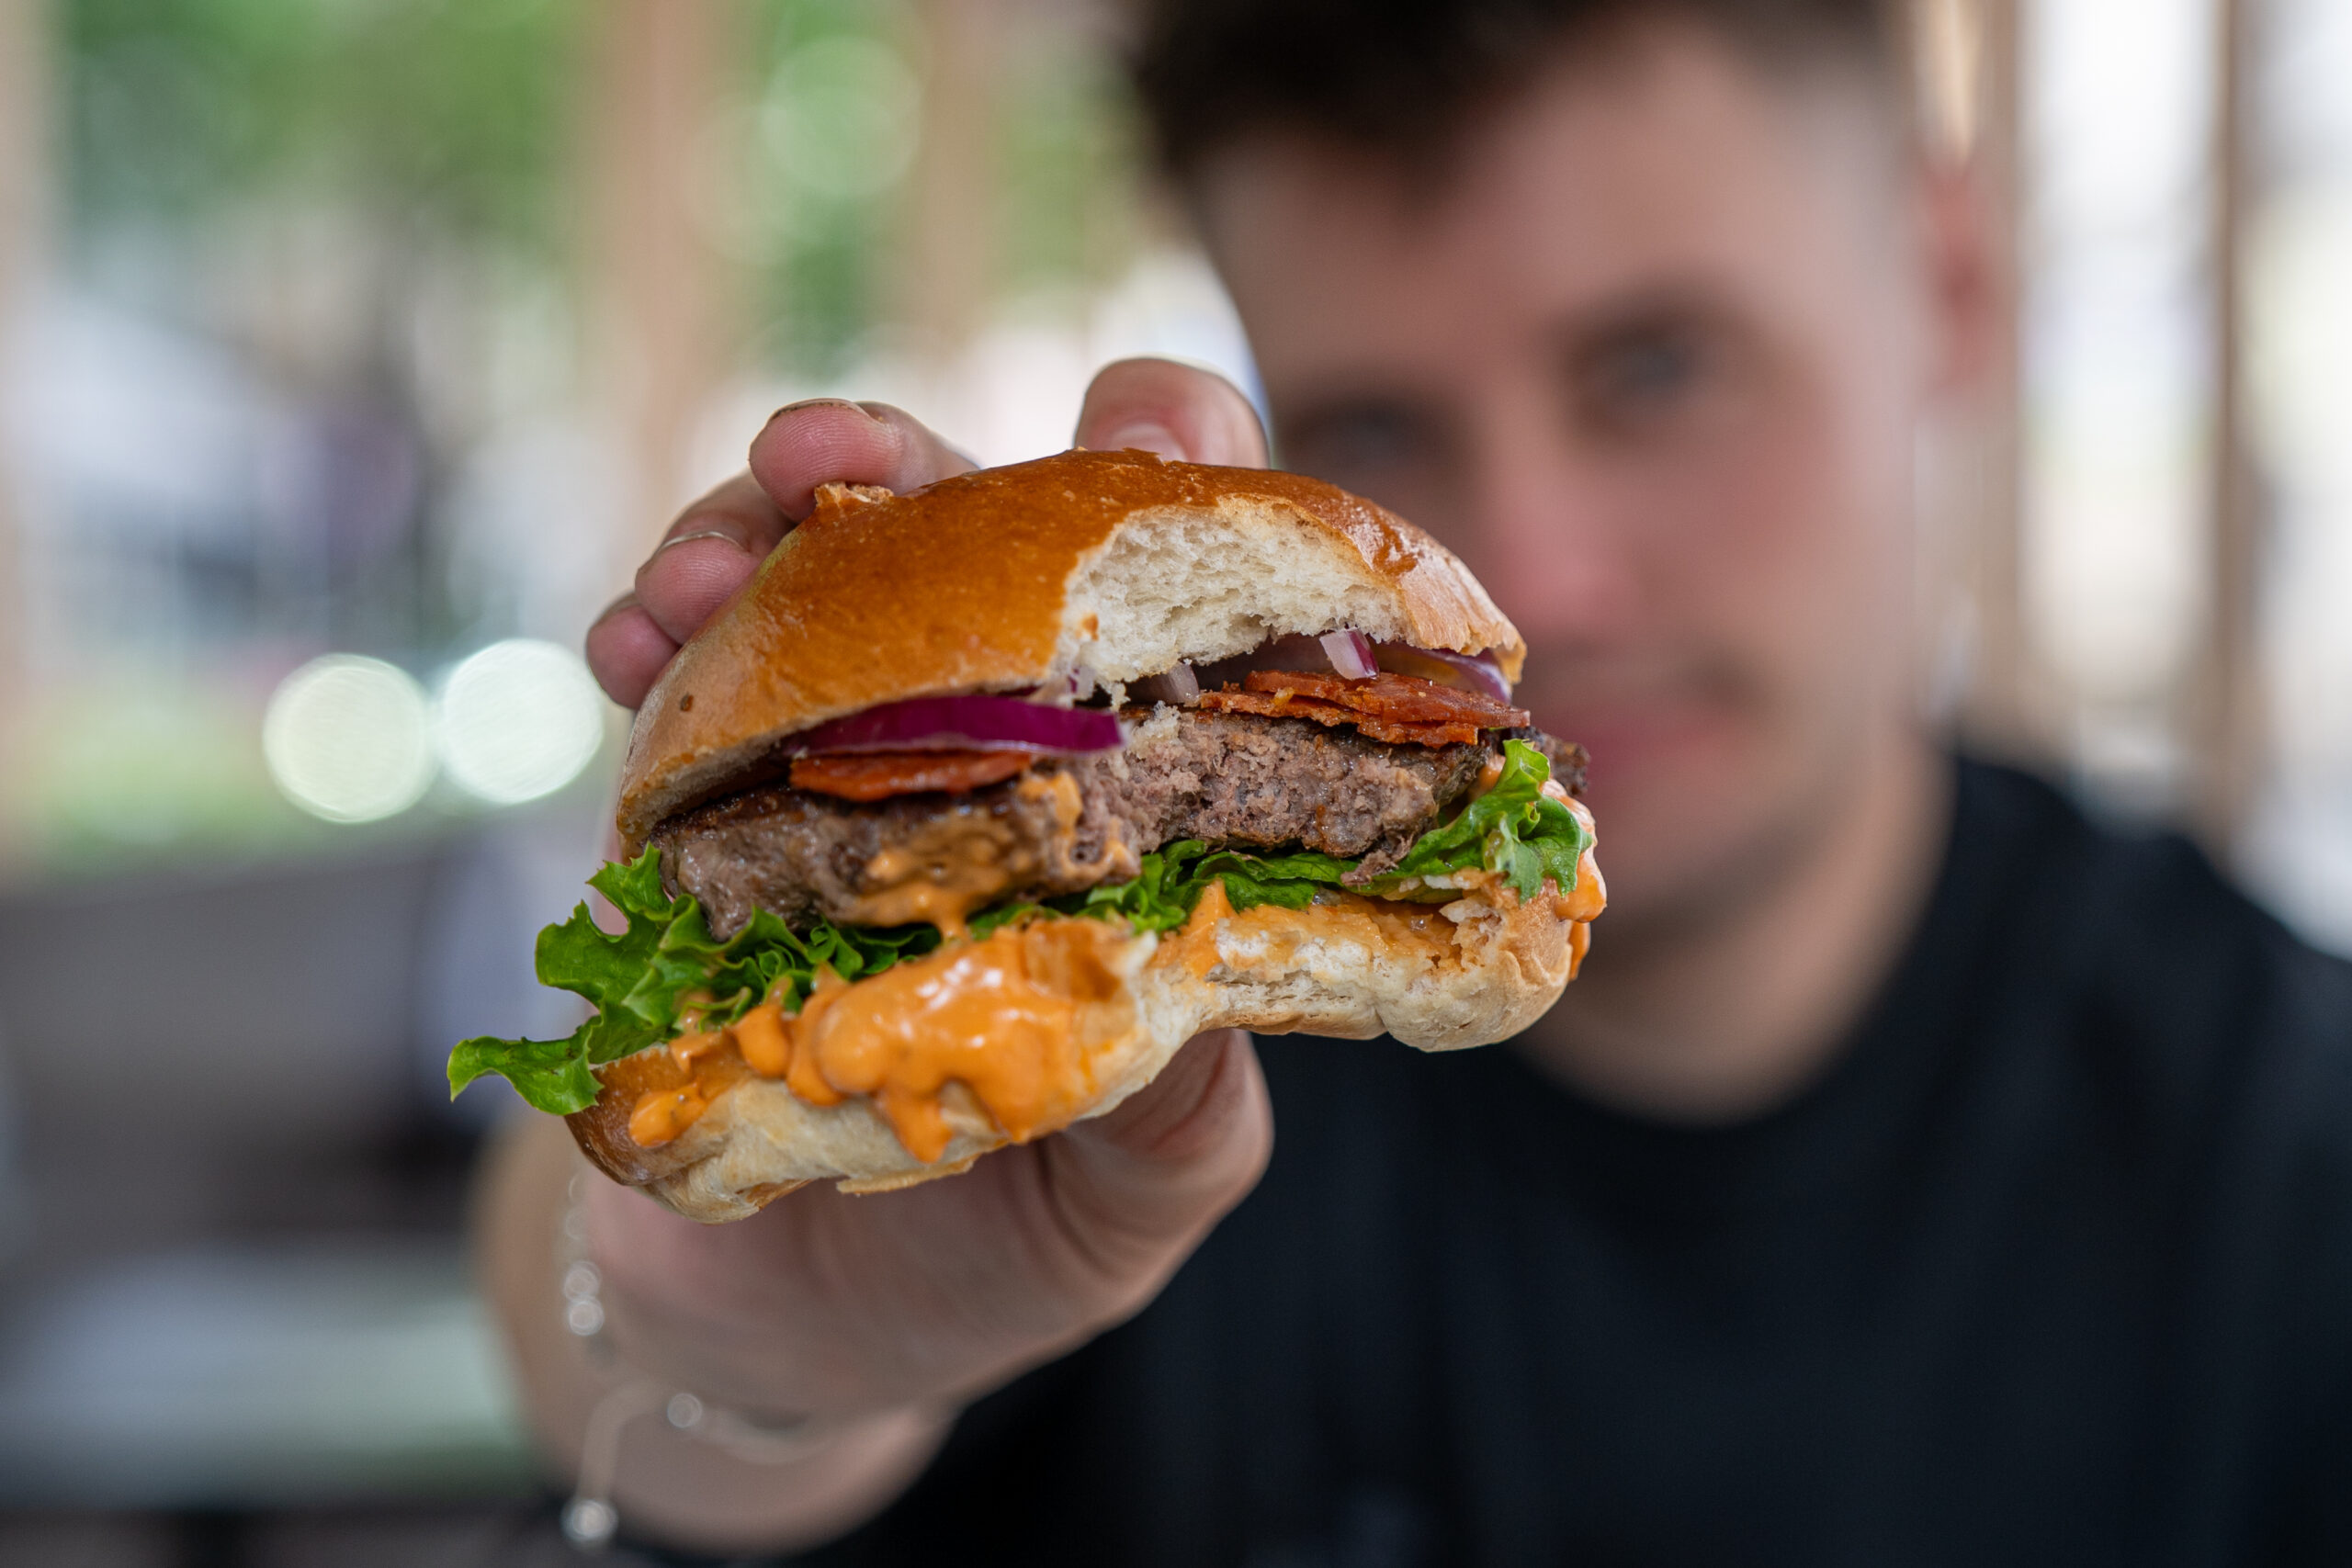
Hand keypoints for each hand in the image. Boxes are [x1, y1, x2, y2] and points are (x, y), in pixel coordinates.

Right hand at [514, 359, 1273, 1551]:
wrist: (779, 1321)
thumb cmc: (999, 1244)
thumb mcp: (1133, 1202)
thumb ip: (1186, 1113)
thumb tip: (1213, 988)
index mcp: (1130, 806)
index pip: (1180, 607)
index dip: (1180, 490)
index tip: (1143, 425)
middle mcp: (985, 750)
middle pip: (967, 547)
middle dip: (912, 465)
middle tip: (841, 454)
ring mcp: (832, 765)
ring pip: (804, 585)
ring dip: (750, 530)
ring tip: (709, 549)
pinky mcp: (699, 813)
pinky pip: (672, 691)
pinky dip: (649, 639)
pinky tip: (625, 637)